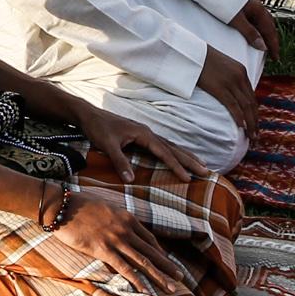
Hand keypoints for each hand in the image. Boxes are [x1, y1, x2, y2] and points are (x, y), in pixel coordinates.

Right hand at [50, 193, 192, 295]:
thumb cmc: (78, 204)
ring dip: (159, 276)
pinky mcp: (103, 250)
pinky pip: (125, 268)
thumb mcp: (104, 205)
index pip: (149, 238)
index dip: (160, 252)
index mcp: (126, 217)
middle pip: (151, 251)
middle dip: (167, 266)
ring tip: (171, 288)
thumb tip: (119, 224)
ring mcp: (116, 240)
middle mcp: (125, 229)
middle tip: (180, 278)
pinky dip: (138, 280)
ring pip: (143, 261)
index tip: (167, 262)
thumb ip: (115, 217)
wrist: (61, 206)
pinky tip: (147, 290)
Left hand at [71, 97, 197, 183]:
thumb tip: (131, 180)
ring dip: (185, 155)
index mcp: (143, 134)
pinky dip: (173, 151)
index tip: (188, 178)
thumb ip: (120, 161)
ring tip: (200, 163)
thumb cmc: (98, 128)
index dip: (176, 165)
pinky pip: (162, 145)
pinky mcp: (140, 135)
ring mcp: (145, 133)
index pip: (164, 152)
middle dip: (189, 159)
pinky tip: (177, 156)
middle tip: (206, 171)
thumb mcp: (107, 145)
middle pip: (173, 147)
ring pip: (170, 145)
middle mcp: (147, 132)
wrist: (88, 115)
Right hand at [197, 48, 261, 137]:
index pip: (252, 96)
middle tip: (256, 136)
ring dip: (250, 124)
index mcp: (241, 71)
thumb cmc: (201, 58)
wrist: (190, 51)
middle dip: (255, 121)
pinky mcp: (219, 87)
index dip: (255, 112)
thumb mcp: (221, 65)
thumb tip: (230, 93)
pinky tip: (241, 127)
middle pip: (251, 103)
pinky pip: (233, 106)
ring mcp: (230, 82)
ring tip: (251, 137)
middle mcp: (240, 76)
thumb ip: (229, 77)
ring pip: (245, 107)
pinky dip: (239, 118)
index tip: (255, 124)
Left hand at [233, 0, 281, 54]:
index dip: (274, 45)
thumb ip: (250, 32)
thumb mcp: (235, 19)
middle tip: (272, 53)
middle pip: (269, 25)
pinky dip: (256, 27)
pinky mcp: (241, 3)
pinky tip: (251, 31)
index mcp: (258, 9)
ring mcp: (249, 3)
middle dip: (271, 39)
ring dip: (264, 33)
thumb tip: (263, 46)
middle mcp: (256, 5)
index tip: (276, 57)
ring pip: (261, 21)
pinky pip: (253, 18)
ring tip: (263, 44)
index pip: (270, 30)